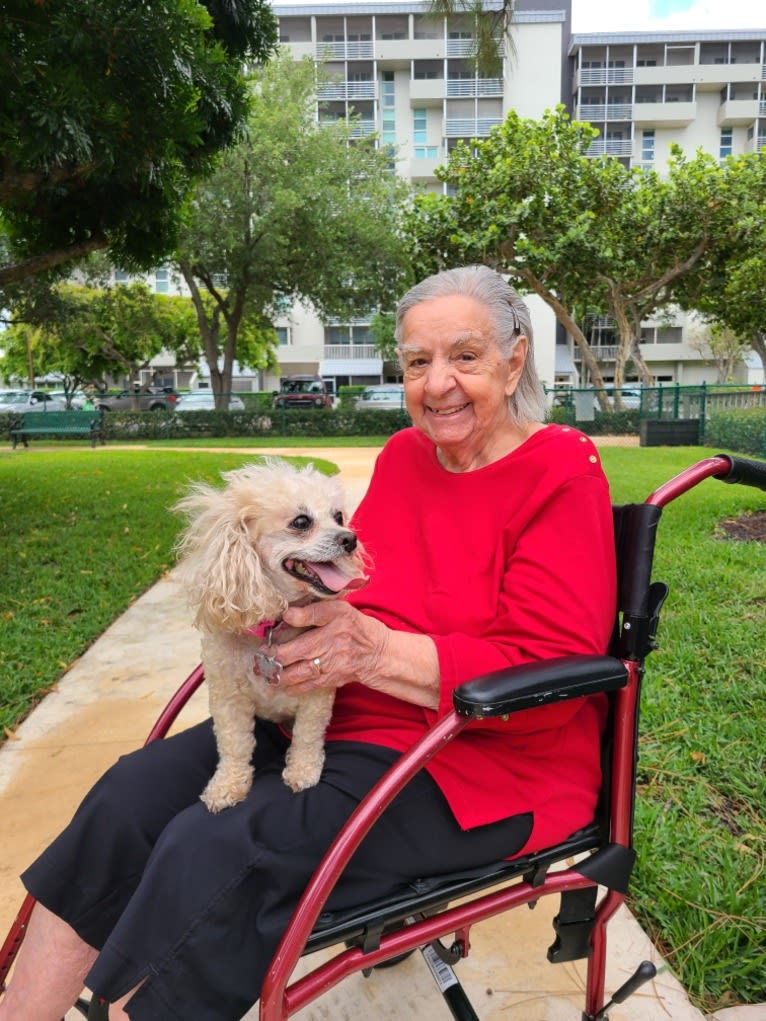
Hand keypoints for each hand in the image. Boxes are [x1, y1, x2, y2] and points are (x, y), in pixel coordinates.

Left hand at [273, 601, 389, 696]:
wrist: (378, 653)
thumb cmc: (357, 627)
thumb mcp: (340, 610)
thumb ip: (313, 611)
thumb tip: (287, 614)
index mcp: (327, 629)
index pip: (296, 632)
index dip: (277, 638)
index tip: (266, 640)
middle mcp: (325, 650)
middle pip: (290, 657)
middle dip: (271, 658)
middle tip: (261, 657)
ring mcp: (327, 668)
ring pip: (295, 675)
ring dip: (277, 675)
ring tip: (266, 672)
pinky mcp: (329, 681)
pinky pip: (306, 688)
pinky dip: (291, 688)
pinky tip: (282, 685)